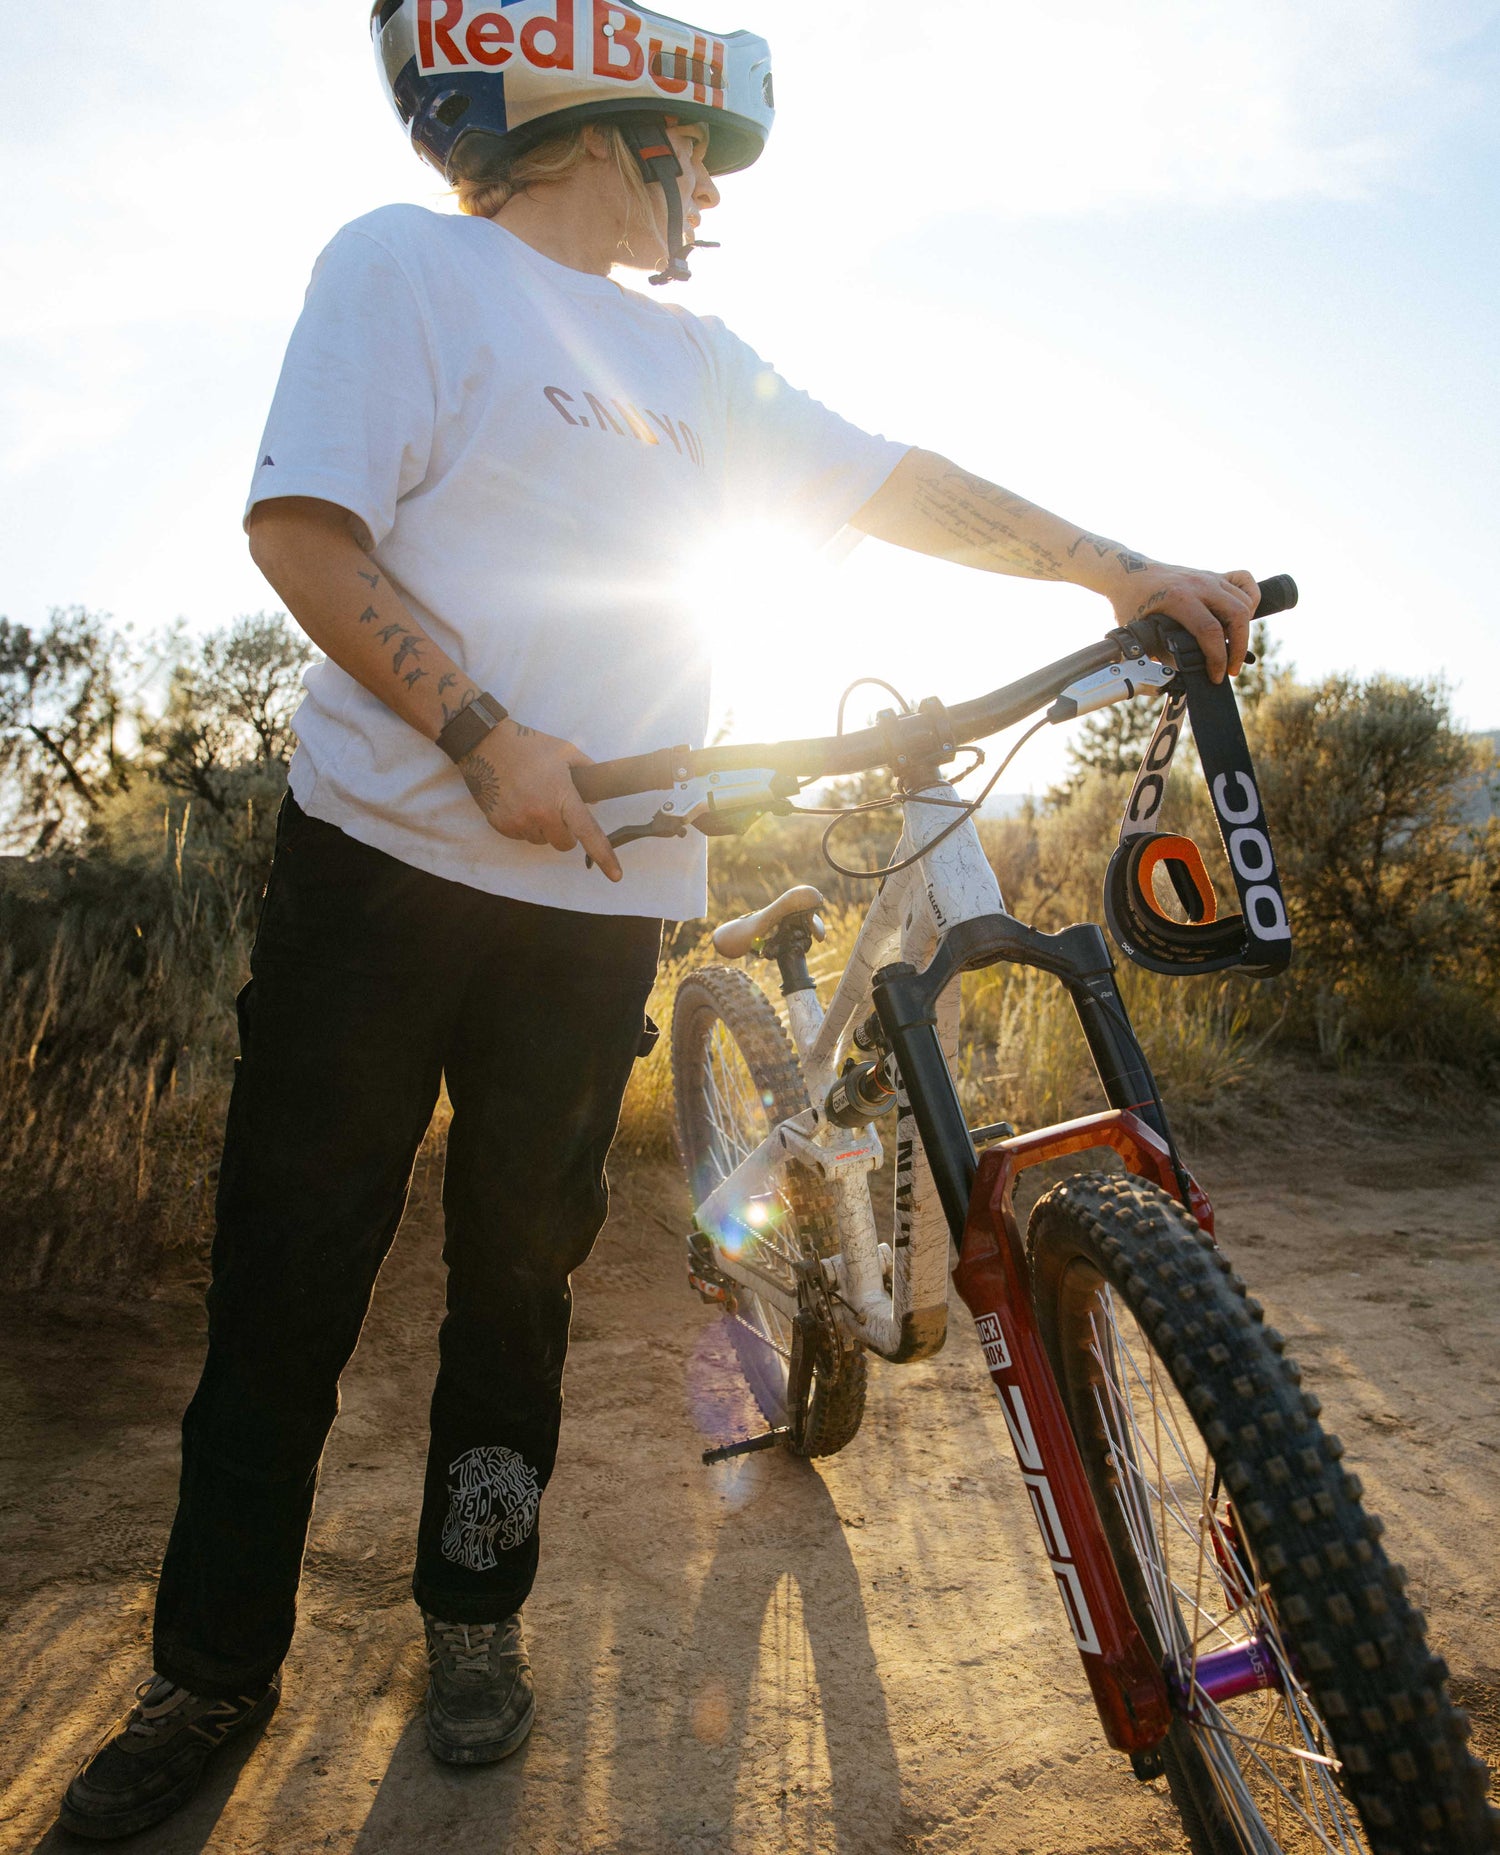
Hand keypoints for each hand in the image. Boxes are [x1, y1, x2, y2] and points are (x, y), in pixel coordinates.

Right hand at [458, 719, 622, 881]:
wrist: (487, 744)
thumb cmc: (530, 746)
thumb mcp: (566, 752)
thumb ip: (587, 773)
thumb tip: (595, 800)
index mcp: (561, 796)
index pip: (588, 832)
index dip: (604, 855)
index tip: (616, 876)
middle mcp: (540, 813)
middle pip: (564, 844)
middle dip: (566, 833)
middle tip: (557, 810)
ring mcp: (519, 821)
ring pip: (541, 841)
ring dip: (542, 828)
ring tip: (533, 799)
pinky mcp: (501, 825)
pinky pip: (521, 836)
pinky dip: (523, 824)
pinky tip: (518, 801)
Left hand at [1106, 564, 1259, 683]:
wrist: (1127, 571)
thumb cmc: (1130, 600)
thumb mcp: (1140, 630)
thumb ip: (1162, 651)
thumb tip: (1181, 674)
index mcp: (1179, 598)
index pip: (1210, 631)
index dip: (1218, 658)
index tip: (1217, 675)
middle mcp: (1199, 585)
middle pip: (1237, 615)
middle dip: (1239, 648)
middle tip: (1231, 668)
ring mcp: (1208, 577)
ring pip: (1244, 601)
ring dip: (1244, 628)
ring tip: (1233, 648)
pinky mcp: (1213, 575)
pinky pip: (1244, 581)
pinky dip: (1251, 598)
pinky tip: (1244, 615)